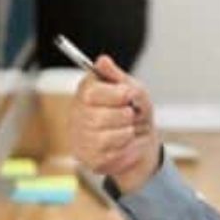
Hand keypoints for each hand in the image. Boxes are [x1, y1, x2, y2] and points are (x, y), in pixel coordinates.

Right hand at [70, 55, 159, 193]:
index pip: (91, 93)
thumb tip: (102, 60)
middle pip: (99, 117)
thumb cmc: (134, 109)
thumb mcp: (133, 90)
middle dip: (125, 116)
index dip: (115, 95)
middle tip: (130, 115)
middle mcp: (77, 114)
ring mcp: (80, 138)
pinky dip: (127, 148)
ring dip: (127, 133)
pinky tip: (126, 143)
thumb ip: (118, 78)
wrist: (142, 138)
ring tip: (128, 129)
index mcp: (86, 92)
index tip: (129, 94)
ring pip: (106, 137)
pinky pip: (112, 154)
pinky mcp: (89, 158)